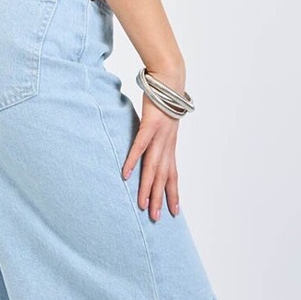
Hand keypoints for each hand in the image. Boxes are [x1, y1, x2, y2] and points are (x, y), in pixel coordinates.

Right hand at [122, 95, 180, 221]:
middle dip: (160, 198)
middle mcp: (167, 144)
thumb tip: (150, 145)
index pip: (173, 174)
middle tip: (156, 218)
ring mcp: (159, 136)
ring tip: (143, 204)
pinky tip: (127, 174)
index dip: (173, 193)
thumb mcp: (162, 123)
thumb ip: (157, 137)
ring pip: (153, 167)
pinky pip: (140, 146)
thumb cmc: (164, 100)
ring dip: (148, 187)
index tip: (174, 211)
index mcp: (170, 146)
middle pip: (163, 176)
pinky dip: (133, 160)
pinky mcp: (150, 125)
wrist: (170, 81)